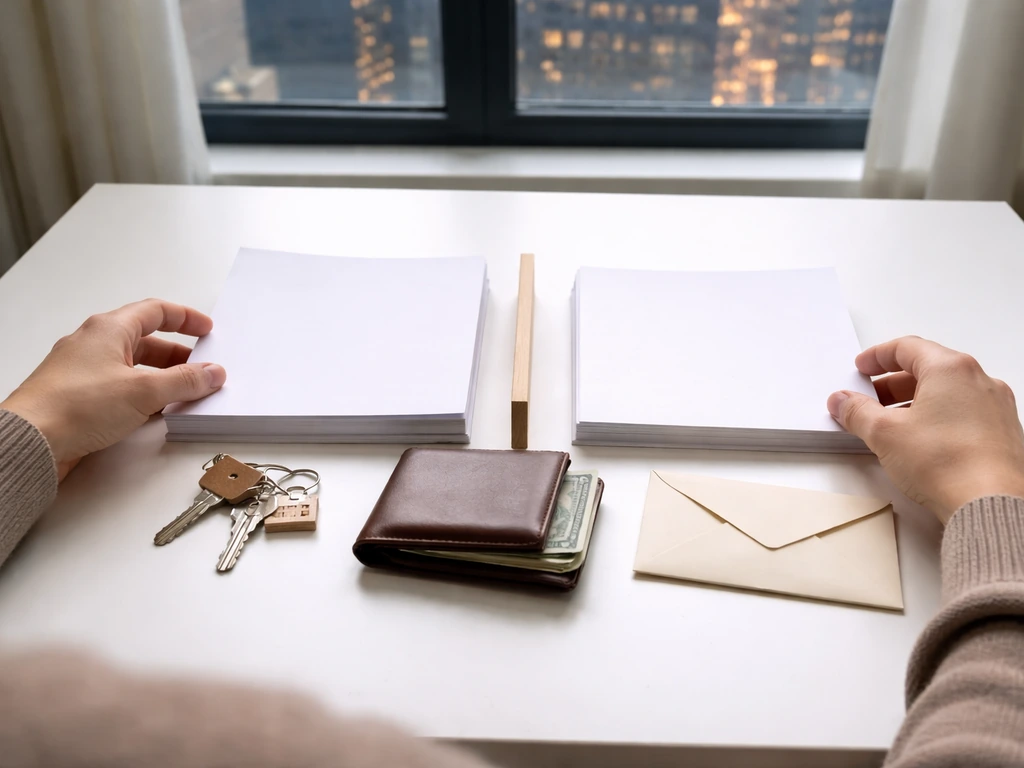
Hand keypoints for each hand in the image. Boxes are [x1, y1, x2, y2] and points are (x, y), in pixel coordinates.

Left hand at [1, 300, 225, 479]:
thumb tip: (211, 373)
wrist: (32, 440)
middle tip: (202, 369)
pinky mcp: (80, 397)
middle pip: (146, 341)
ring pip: (134, 366)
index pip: (155, 311)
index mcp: (109, 329)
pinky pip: (121, 387)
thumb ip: (184, 381)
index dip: (185, 318)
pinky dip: (144, 395)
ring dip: (162, 377)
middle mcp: (95, 344)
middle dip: (178, 355)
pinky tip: (158, 411)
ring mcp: (85, 371)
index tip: (206, 329)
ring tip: (186, 393)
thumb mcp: (143, 391)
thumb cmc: (76, 405)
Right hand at [827, 336, 1023, 523]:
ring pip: (947, 392)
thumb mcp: (885, 434)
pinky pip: (964, 412)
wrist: (989, 503)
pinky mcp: (1002, 431)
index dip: (877, 356)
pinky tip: (921, 440)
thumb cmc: (949, 464)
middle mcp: (979, 381)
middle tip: (869, 400)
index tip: (863, 367)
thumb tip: (844, 402)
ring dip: (914, 402)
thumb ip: (858, 412)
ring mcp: (995, 406)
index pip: (907, 348)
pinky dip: (938, 417)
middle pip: (927, 369)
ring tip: (891, 425)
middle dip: (892, 384)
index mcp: (951, 369)